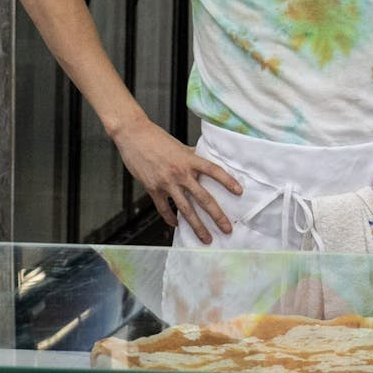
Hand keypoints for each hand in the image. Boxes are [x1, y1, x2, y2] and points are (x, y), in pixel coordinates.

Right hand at [112, 119, 241, 242]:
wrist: (133, 135)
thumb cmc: (156, 138)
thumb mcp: (179, 145)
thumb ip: (191, 156)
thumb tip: (202, 159)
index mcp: (190, 160)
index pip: (214, 171)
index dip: (228, 181)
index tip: (239, 192)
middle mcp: (180, 173)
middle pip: (203, 198)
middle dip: (217, 216)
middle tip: (227, 229)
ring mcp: (166, 183)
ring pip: (186, 209)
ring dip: (197, 226)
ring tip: (206, 237)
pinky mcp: (153, 188)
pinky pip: (164, 208)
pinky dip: (170, 219)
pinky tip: (177, 225)